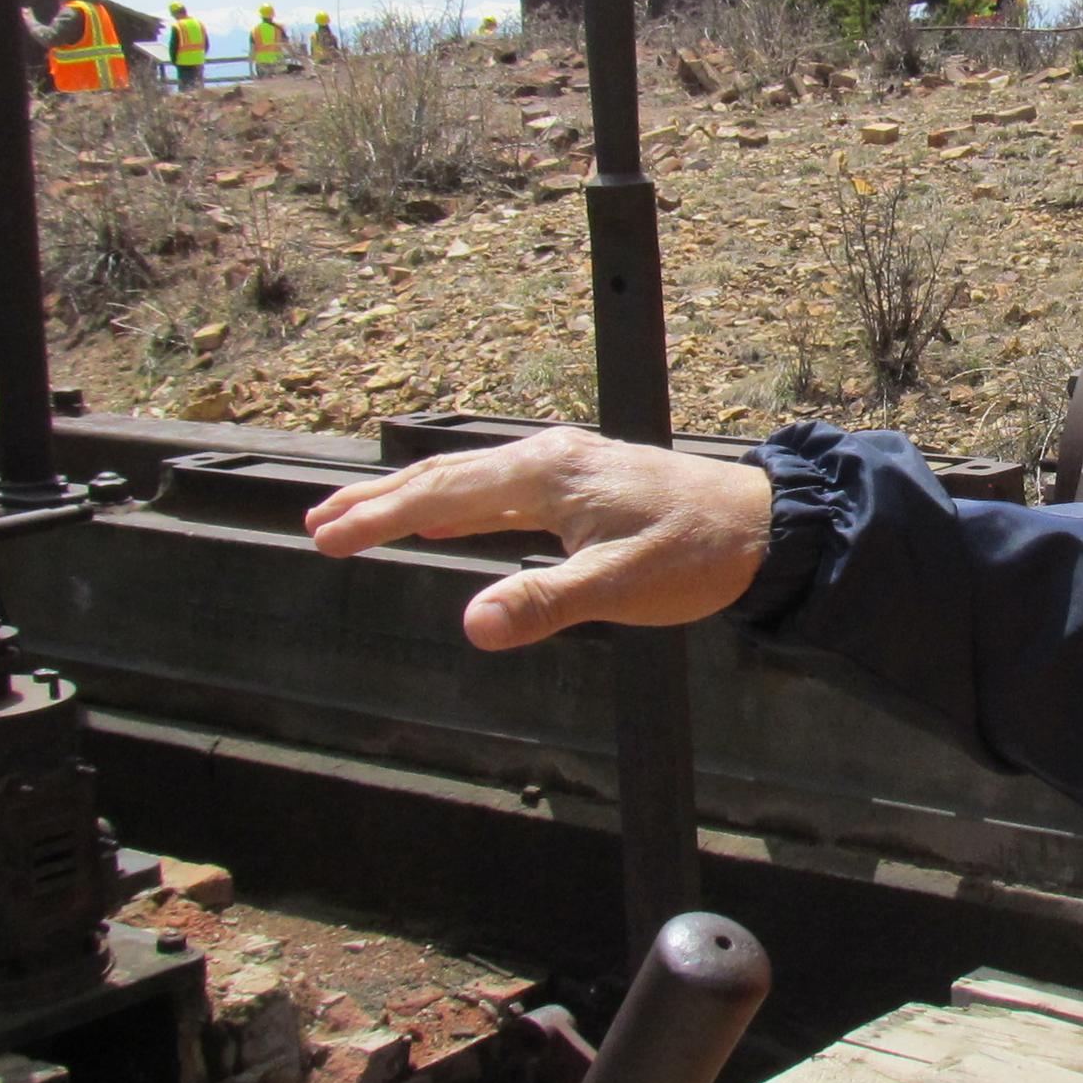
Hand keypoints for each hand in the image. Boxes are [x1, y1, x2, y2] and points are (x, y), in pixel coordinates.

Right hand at [302, 431, 774, 650]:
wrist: (765, 524)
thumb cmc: (697, 554)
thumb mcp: (618, 588)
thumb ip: (542, 605)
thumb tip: (471, 624)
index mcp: (546, 476)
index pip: (439, 494)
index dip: (377, 518)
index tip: (326, 538)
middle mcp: (548, 458)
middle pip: (441, 477)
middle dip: (376, 501)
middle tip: (317, 526)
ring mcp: (565, 465)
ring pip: (467, 478)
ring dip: (410, 498)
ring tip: (359, 519)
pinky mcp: (582, 480)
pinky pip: (498, 486)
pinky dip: (455, 500)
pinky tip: (444, 517)